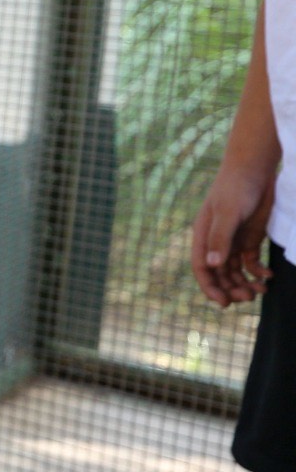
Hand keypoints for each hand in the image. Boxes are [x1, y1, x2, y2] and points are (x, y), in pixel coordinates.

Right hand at [192, 166, 274, 306]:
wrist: (255, 169)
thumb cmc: (236, 187)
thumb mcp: (228, 213)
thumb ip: (220, 239)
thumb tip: (212, 266)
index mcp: (203, 236)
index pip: (202, 268)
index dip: (210, 287)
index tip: (223, 303)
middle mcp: (216, 242)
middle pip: (219, 274)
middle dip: (231, 289)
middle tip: (247, 297)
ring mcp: (233, 241)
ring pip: (235, 271)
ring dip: (245, 284)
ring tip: (261, 291)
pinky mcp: (250, 239)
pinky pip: (250, 262)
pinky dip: (258, 272)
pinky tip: (268, 275)